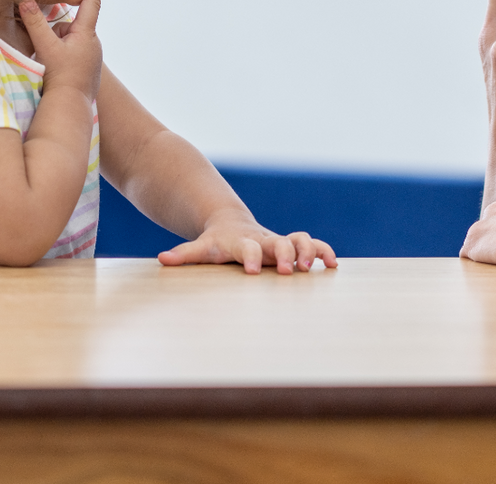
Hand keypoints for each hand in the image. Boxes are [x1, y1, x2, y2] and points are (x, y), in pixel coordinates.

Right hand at [19, 0, 102, 96]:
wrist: (71, 108)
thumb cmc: (61, 79)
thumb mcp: (45, 47)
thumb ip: (35, 23)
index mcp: (86, 33)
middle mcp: (91, 42)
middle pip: (70, 23)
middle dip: (55, 28)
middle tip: (45, 42)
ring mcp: (89, 56)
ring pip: (66, 39)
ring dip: (54, 44)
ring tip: (47, 62)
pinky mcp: (84, 68)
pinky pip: (68, 53)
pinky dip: (58, 56)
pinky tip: (52, 69)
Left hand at [158, 212, 337, 274]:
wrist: (230, 222)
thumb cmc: (216, 242)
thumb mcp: (200, 248)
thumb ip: (185, 254)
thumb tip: (162, 259)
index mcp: (241, 242)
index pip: (246, 248)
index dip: (250, 257)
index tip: (252, 272)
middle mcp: (263, 239)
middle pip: (278, 242)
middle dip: (285, 253)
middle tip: (288, 270)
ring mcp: (279, 241)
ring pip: (299, 239)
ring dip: (308, 251)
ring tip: (311, 267)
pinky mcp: (291, 245)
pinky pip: (313, 245)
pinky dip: (323, 252)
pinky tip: (333, 265)